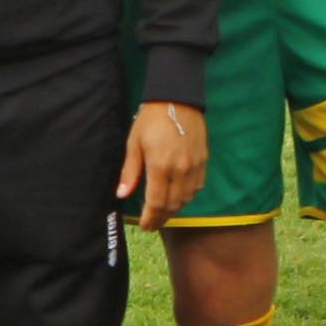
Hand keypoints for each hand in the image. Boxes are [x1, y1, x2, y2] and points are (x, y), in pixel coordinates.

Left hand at [118, 101, 209, 228]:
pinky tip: (178, 195)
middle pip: (173, 205)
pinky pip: (197, 187)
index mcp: (160, 166)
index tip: (145, 226)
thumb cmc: (151, 119)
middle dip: (161, 217)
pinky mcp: (203, 160)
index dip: (150, 218)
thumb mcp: (134, 144)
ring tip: (162, 211)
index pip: (156, 203)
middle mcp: (180, 170)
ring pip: (187, 198)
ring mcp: (194, 166)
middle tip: (152, 223)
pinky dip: (187, 196)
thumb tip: (122, 194)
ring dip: (174, 208)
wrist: (177, 99)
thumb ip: (129, 171)